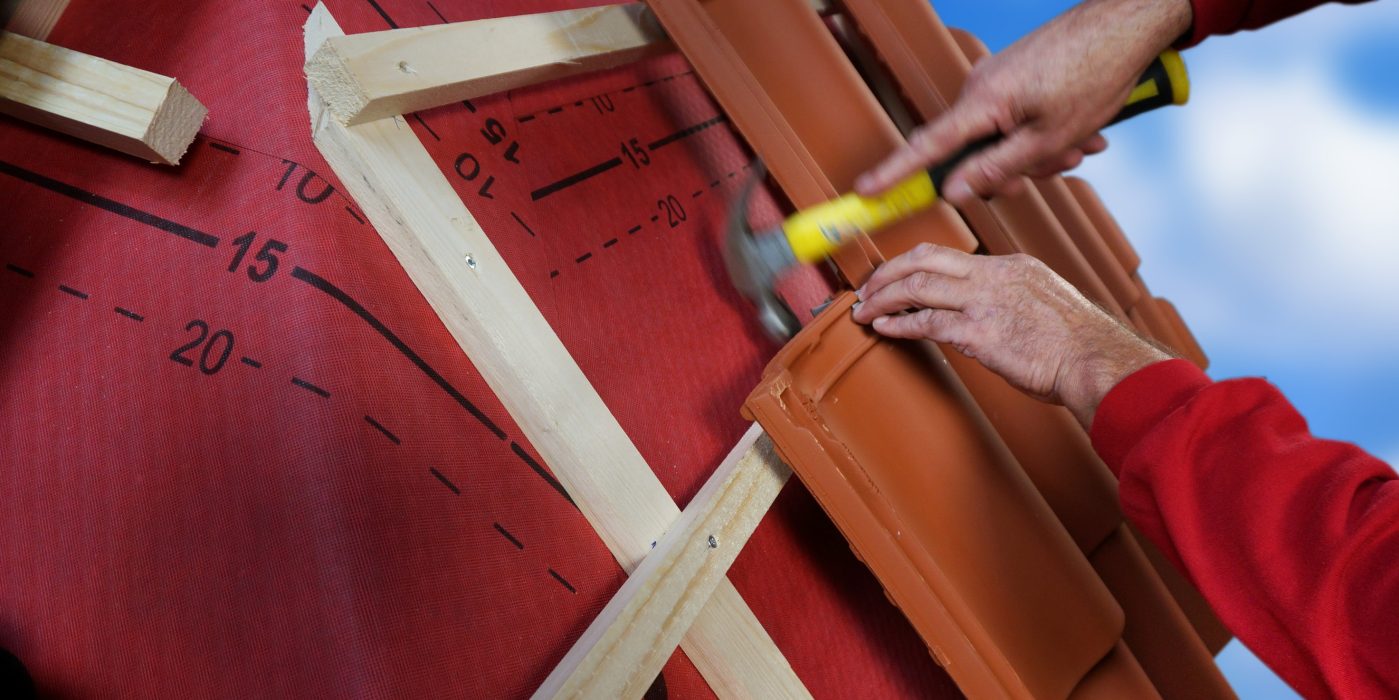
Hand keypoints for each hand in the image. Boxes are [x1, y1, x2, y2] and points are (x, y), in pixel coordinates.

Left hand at [850, 244, 1171, 427]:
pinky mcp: (979, 333)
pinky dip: (898, 323)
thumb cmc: (1081, 346)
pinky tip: (882, 327)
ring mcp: (986, 302)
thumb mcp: (1047, 305)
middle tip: (867, 288)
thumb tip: (994, 316)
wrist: (1099, 362)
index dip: (915, 265)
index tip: (896, 278)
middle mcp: (995, 275)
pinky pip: (925, 322)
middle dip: (888, 272)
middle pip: (925, 259)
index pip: (951, 256)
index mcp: (1013, 266)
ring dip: (883, 297)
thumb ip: (1015, 302)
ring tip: (864, 309)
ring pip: (917, 285)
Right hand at [854, 0, 1192, 206]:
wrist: (1126, 21)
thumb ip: (996, 168)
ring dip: (1039, 151)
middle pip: (974, 151)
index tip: (865, 189)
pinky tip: (1082, 130)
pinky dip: (1045, 130)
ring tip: (1082, 144)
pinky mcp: (1017, 75)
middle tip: (1052, 169)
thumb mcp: (1048, 138)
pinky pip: (1018, 117)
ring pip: (1004, 137)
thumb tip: (952, 190)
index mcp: (983, 102)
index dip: (896, 172)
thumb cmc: (1094, 74)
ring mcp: (999, 79)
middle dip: (1012, 170)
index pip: (927, 146)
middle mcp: (982, 88)